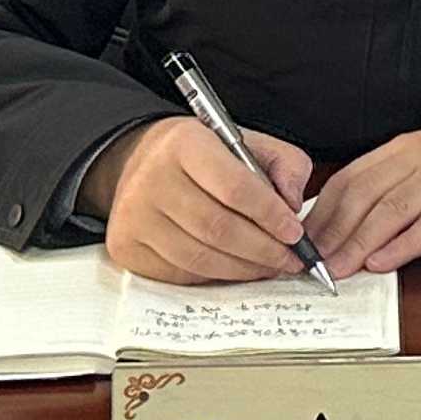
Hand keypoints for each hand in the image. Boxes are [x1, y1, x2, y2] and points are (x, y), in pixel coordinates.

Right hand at [90, 114, 319, 285]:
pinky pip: (179, 273)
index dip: (269, 214)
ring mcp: (134, 216)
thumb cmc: (202, 155)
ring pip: (199, 258)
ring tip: (270, 267)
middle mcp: (152, 179)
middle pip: (217, 228)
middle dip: (263, 250)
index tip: (295, 232)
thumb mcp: (247, 142)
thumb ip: (284, 164)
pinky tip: (236, 270)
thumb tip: (294, 204)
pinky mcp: (125, 246)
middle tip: (290, 259)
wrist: (141, 162)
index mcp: (185, 144)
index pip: (234, 187)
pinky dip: (214, 277)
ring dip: (243, 269)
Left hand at [305, 118, 420, 275]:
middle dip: (335, 232)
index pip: (350, 178)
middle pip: (365, 194)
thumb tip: (338, 222)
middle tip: (314, 263)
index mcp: (403, 148)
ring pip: (393, 209)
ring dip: (360, 242)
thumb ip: (386, 184)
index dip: (323, 212)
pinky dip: (403, 245)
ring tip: (339, 268)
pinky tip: (382, 262)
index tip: (305, 241)